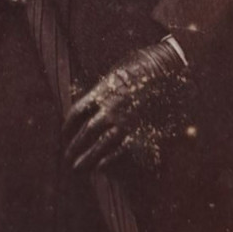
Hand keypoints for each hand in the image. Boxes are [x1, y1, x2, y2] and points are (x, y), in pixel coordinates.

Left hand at [63, 39, 189, 174]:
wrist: (168, 69)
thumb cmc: (142, 64)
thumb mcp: (116, 70)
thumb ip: (104, 86)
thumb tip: (93, 98)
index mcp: (102, 92)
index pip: (77, 111)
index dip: (68, 124)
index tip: (64, 133)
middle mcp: (110, 108)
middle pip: (86, 131)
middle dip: (74, 145)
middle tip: (67, 156)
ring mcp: (125, 122)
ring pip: (100, 144)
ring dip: (87, 157)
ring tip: (77, 167)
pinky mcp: (140, 130)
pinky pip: (120, 149)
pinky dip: (108, 159)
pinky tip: (100, 166)